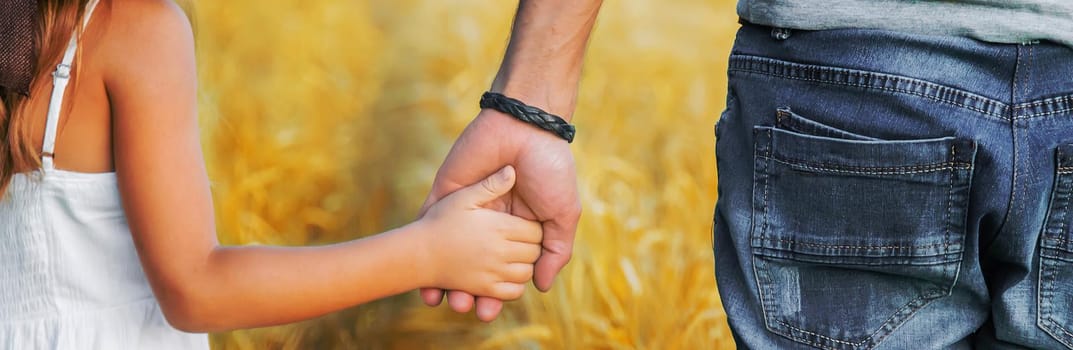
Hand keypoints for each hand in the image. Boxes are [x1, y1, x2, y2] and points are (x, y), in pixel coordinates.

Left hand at [418, 110, 580, 321]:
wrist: (526, 126)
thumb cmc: (550, 168)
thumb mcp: (562, 214)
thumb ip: (554, 251)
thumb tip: (540, 286)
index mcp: (518, 228)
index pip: (502, 268)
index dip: (496, 291)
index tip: (488, 311)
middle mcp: (491, 222)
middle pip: (473, 264)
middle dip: (467, 288)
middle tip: (463, 307)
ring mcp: (467, 207)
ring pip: (450, 249)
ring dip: (442, 274)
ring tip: (438, 298)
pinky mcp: (447, 193)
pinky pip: (431, 221)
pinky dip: (423, 244)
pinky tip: (420, 268)